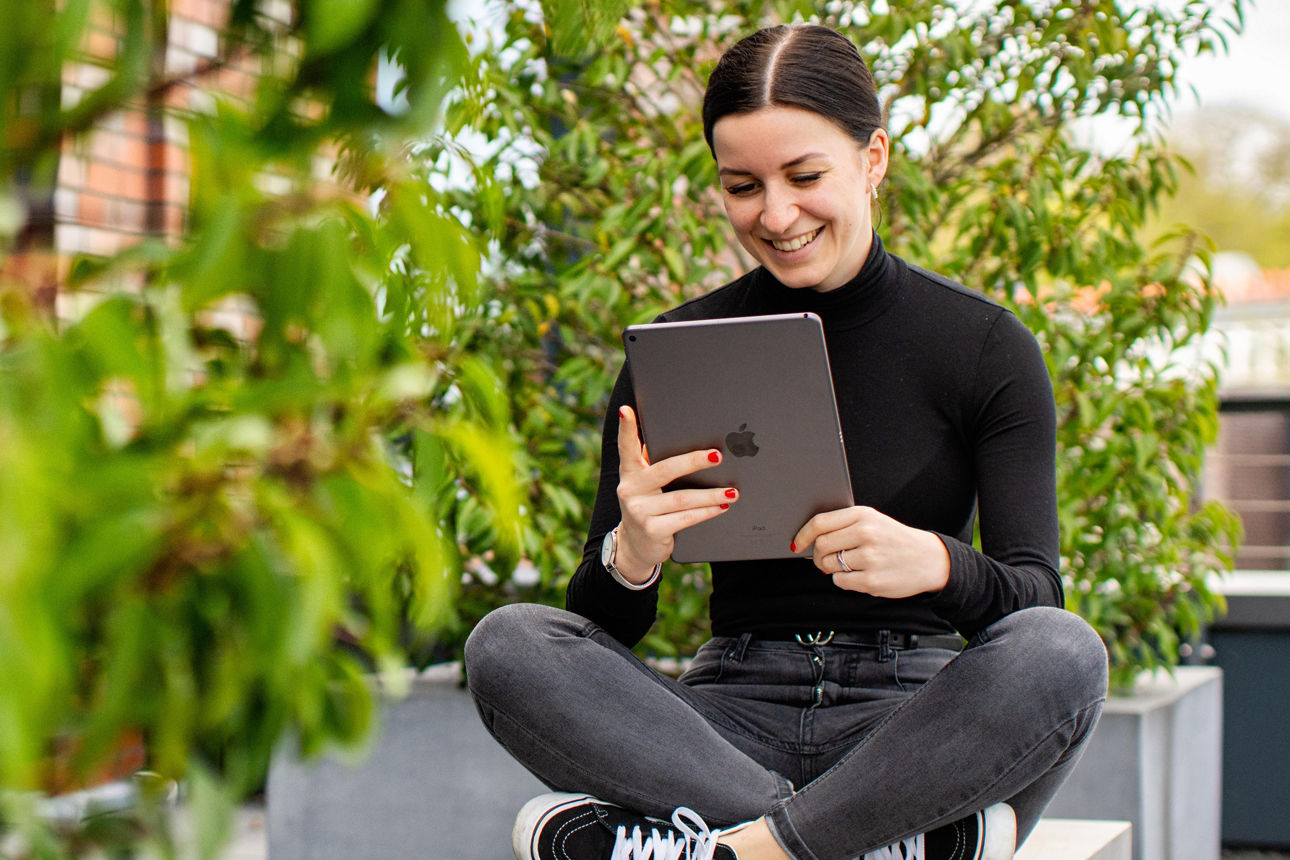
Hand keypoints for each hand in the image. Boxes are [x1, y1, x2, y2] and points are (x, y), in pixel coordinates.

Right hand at [612, 405, 736, 581]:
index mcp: (630, 473)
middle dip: (694, 461)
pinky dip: (707, 512)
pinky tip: (722, 506)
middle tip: (717, 456)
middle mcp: (631, 490)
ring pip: (682, 499)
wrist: (635, 547)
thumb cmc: (647, 506)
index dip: (626, 428)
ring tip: (732, 491)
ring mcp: (640, 512)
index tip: (627, 411)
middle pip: (665, 470)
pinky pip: (686, 518)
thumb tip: (675, 435)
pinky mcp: (653, 530)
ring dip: (711, 494)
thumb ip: (653, 462)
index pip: (626, 447)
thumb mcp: (644, 484)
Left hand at [791, 506, 949, 597]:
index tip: (797, 543)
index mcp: (863, 515)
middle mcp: (866, 534)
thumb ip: (844, 525)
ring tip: (848, 565)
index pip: (820, 523)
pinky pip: (840, 581)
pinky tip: (859, 574)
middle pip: (821, 546)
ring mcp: (869, 558)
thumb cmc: (895, 540)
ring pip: (829, 565)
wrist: (929, 559)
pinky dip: (844, 580)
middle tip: (823, 559)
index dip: (803, 535)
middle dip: (817, 555)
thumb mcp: (873, 521)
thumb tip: (810, 538)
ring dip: (831, 568)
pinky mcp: (871, 580)